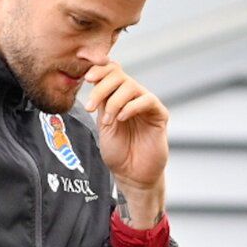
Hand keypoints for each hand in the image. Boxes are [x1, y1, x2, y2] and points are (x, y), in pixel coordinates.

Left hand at [82, 60, 168, 200]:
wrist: (131, 175)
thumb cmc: (117, 153)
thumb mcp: (103, 124)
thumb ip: (102, 102)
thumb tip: (93, 78)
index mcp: (118, 97)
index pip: (111, 72)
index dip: (99, 71)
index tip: (86, 79)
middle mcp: (133, 97)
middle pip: (119, 75)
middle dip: (102, 87)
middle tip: (91, 106)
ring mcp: (147, 105)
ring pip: (130, 86)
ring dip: (114, 102)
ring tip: (108, 121)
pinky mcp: (159, 115)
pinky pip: (147, 100)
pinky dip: (131, 106)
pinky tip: (121, 118)